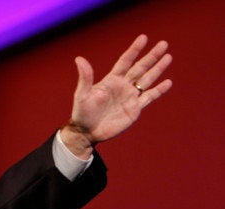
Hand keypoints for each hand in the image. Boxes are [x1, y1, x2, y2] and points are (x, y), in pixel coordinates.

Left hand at [61, 34, 172, 158]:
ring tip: (168, 57)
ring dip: (158, 69)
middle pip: (140, 68)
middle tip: (163, 43)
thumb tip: (79, 59)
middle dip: (151, 56)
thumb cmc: (82, 113)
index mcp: (111, 80)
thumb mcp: (82, 94)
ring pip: (147, 79)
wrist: (87, 132)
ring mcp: (130, 97)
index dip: (134, 50)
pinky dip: (159, 90)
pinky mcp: (135, 109)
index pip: (125, 61)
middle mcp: (122, 86)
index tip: (144, 37)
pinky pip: (149, 97)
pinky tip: (168, 82)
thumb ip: (85, 78)